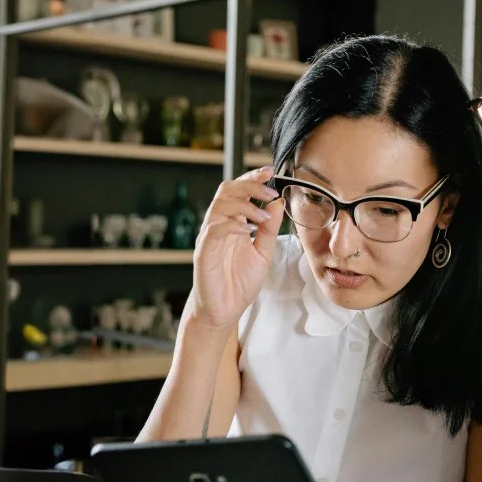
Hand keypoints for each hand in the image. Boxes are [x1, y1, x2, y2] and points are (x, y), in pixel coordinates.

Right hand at [185, 167, 283, 328]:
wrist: (224, 311)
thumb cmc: (239, 283)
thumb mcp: (263, 253)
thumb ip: (270, 229)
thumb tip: (278, 203)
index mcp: (233, 223)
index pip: (239, 192)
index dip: (253, 179)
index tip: (271, 171)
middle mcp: (219, 225)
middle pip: (227, 191)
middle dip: (249, 185)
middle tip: (270, 190)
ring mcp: (209, 237)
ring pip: (219, 207)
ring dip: (244, 206)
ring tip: (263, 215)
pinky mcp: (203, 252)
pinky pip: (213, 230)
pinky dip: (231, 225)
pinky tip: (248, 229)